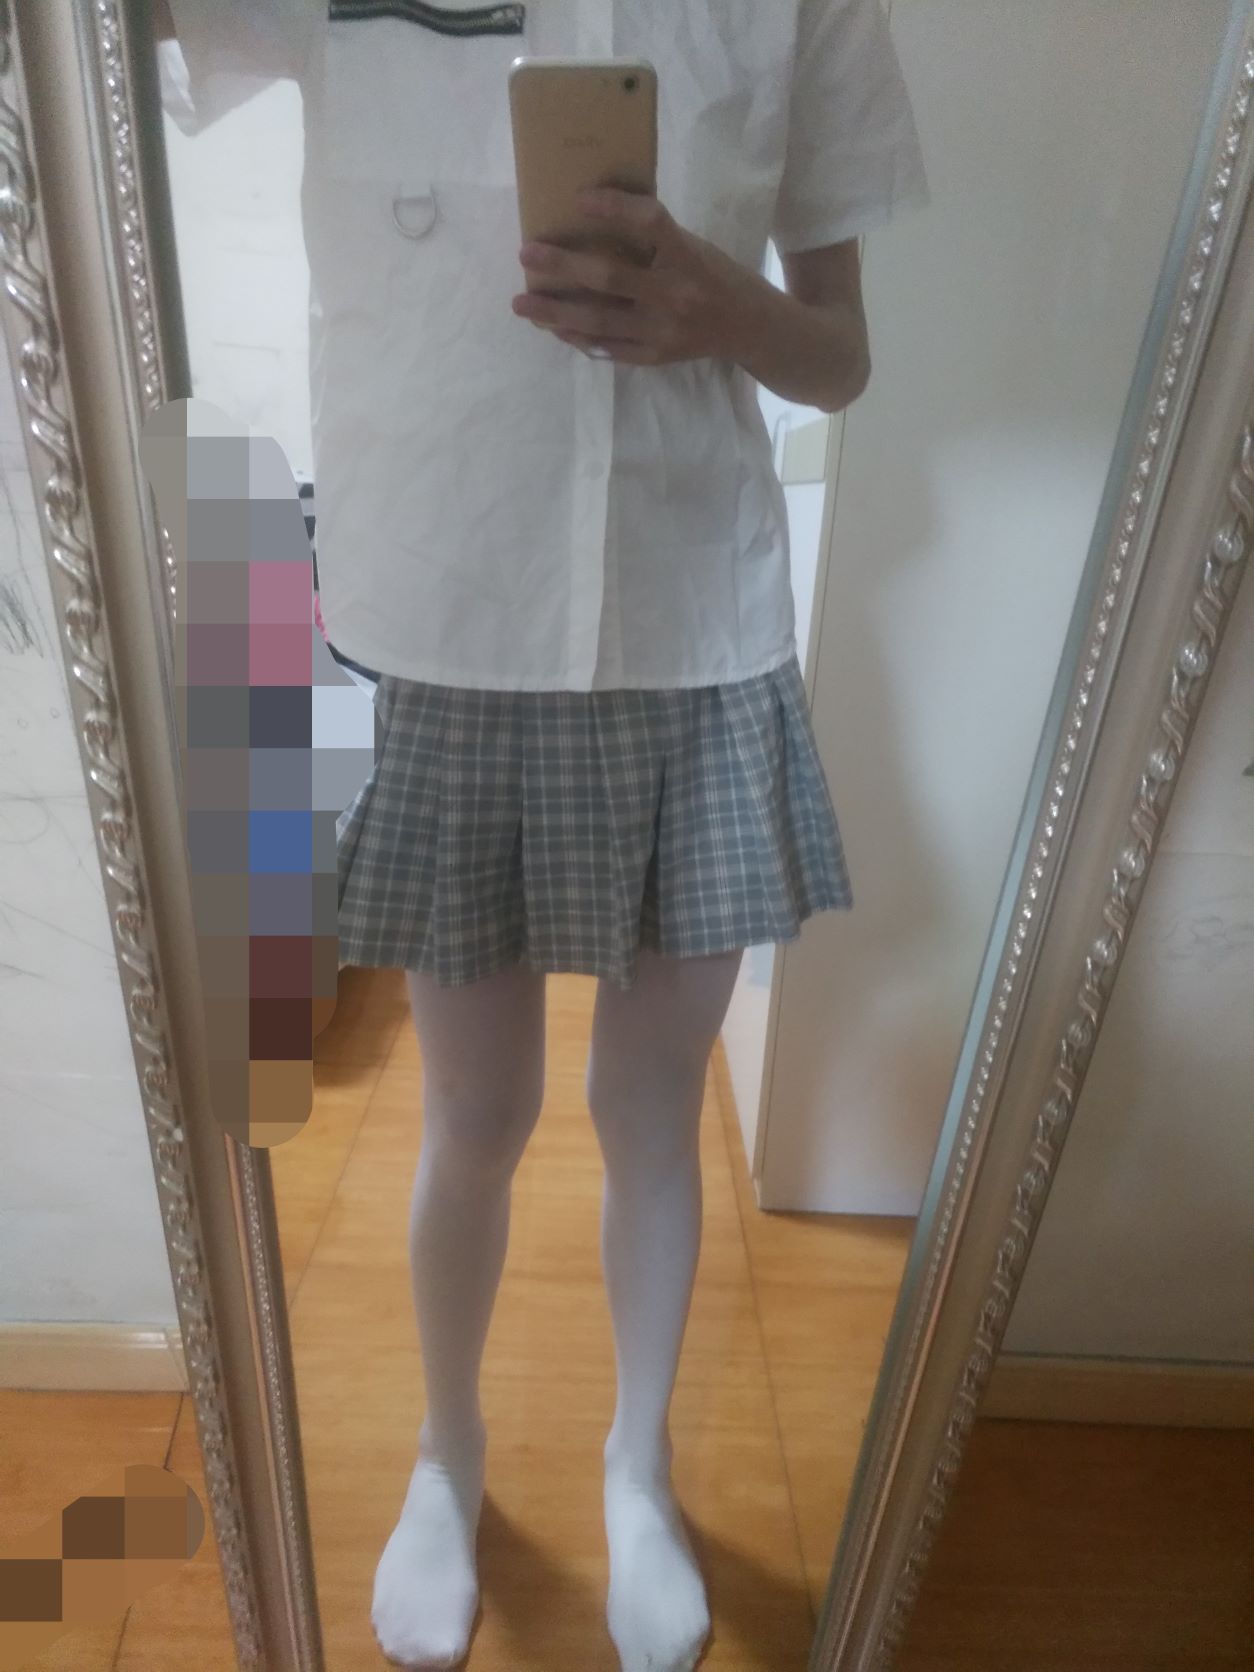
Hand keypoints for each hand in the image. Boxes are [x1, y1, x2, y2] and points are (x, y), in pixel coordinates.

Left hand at [512, 188, 763, 365]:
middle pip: (610, 278)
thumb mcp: (694, 246)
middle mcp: (675, 295)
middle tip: (526, 254)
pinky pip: (608, 349)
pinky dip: (578, 337)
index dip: (614, 208)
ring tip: (522, 304)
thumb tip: (593, 220)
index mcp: (689, 256)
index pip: (649, 224)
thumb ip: (655, 240)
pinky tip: (552, 327)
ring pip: (599, 321)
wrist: (750, 329)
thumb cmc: (716, 275)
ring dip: (555, 312)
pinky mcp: (655, 356)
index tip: (579, 198)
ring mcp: (663, 331)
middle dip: (563, 266)